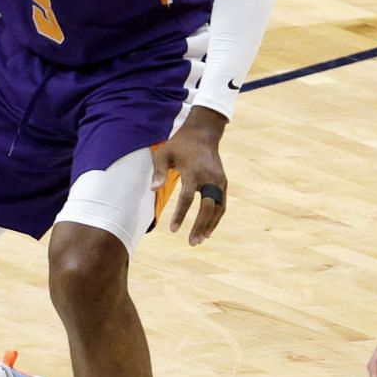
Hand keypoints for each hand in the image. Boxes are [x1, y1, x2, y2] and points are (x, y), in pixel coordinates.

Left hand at [154, 108, 228, 245]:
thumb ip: (159, 172)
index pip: (188, 198)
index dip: (181, 215)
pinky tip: (208, 231)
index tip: (173, 230)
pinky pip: (222, 204)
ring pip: (218, 208)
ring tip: (199, 240)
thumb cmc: (179, 145)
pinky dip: (216, 218)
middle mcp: (209, 178)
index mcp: (194, 172)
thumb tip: (153, 190)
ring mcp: (219, 180)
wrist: (203, 133)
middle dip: (200, 225)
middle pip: (207, 207)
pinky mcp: (223, 183)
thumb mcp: (164, 154)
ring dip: (210, 225)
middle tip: (192, 242)